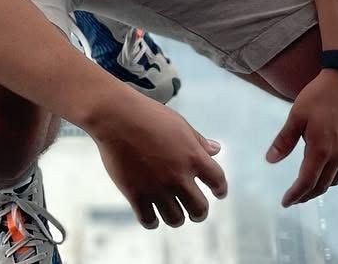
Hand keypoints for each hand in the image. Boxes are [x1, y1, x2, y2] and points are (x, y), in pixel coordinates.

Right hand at [88, 90, 228, 228]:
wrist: (116, 116)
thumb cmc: (149, 116)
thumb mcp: (180, 125)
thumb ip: (199, 141)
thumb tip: (217, 150)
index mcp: (193, 156)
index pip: (218, 181)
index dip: (220, 189)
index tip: (218, 193)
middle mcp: (178, 176)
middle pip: (199, 209)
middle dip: (199, 212)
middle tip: (195, 211)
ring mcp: (157, 187)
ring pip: (175, 219)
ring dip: (177, 218)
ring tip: (174, 213)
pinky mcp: (136, 194)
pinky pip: (149, 221)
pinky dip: (153, 221)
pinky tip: (152, 216)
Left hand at [265, 69, 337, 206]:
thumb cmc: (318, 96)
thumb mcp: (296, 115)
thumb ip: (284, 140)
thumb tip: (270, 160)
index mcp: (321, 149)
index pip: (307, 182)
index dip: (295, 195)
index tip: (285, 202)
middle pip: (321, 186)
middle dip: (306, 195)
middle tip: (294, 199)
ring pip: (335, 180)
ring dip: (320, 187)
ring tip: (307, 188)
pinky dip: (333, 177)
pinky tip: (325, 172)